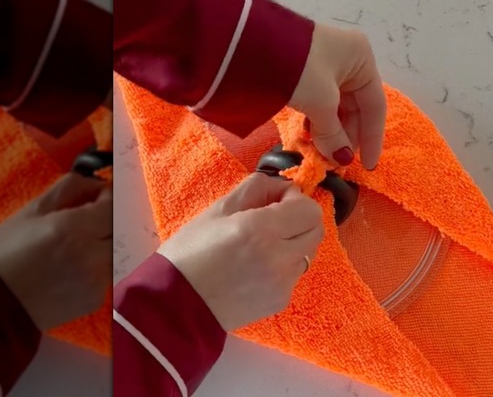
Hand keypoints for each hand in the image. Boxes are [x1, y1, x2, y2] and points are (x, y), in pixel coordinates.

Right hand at [0, 173, 111, 330]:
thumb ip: (68, 190)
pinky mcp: (96, 299)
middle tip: (95, 217)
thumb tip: (96, 182)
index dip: (111, 198)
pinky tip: (77, 267)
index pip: (115, 206)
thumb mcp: (30, 213)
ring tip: (84, 243)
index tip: (101, 196)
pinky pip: (108, 273)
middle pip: (123, 229)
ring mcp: (97, 280)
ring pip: (119, 252)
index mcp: (73, 228)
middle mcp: (91, 254)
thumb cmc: (3, 255)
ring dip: (109, 242)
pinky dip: (100, 265)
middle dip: (112, 219)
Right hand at [158, 173, 323, 330]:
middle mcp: (279, 257)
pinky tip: (256, 266)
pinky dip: (283, 264)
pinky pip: (294, 274)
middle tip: (274, 218)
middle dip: (301, 219)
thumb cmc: (189, 253)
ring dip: (294, 242)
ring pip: (308, 252)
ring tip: (262, 244)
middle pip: (316, 230)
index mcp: (260, 230)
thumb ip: (254, 189)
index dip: (296, 199)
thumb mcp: (216, 211)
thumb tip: (281, 186)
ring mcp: (283, 283)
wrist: (176, 307)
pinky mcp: (281, 301)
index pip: (308, 209)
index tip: (277, 200)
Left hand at [289, 23, 386, 169]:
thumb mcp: (320, 102)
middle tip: (337, 161)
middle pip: (355, 106)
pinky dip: (316, 121)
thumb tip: (340, 159)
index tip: (366, 165)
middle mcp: (348, 58)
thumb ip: (333, 134)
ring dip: (330, 130)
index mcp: (361, 58)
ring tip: (321, 151)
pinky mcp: (304, 70)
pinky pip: (318, 101)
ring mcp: (324, 62)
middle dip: (346, 136)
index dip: (372, 138)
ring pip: (335, 106)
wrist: (249, 43)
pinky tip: (308, 135)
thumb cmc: (297, 68)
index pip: (375, 105)